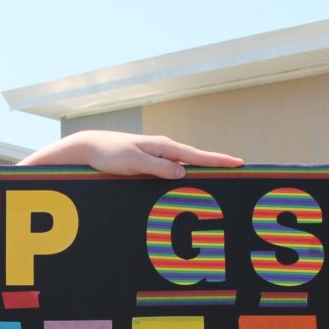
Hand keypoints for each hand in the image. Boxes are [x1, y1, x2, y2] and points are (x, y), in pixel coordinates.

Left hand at [18, 130, 242, 176]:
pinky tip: (189, 181)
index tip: (239, 163)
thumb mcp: (133, 162)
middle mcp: (163, 150)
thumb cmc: (109, 154)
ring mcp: (157, 157)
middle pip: (195, 159)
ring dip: (201, 171)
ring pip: (184, 165)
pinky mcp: (149, 164)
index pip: (197, 155)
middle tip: (238, 171)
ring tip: (220, 178)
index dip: (218, 160)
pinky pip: (172, 171)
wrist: (89, 148)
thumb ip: (158, 167)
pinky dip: (184, 175)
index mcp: (162, 147)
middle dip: (216, 165)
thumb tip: (183, 171)